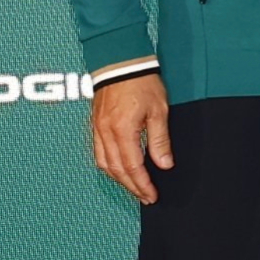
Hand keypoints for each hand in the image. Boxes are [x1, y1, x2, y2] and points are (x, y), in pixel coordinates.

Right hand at [91, 74, 172, 203]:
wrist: (120, 62)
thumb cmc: (141, 82)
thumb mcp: (159, 111)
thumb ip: (160, 140)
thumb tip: (164, 164)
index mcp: (122, 130)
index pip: (132, 167)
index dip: (142, 184)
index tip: (152, 195)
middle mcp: (105, 132)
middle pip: (116, 169)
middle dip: (131, 186)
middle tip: (145, 197)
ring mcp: (97, 129)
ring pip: (104, 163)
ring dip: (119, 179)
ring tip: (134, 187)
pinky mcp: (95, 124)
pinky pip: (98, 152)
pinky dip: (108, 166)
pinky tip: (118, 169)